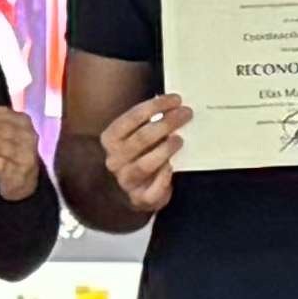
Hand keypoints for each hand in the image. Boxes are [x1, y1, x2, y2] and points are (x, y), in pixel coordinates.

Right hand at [101, 92, 192, 213]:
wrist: (133, 189)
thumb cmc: (140, 154)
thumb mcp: (138, 135)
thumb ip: (151, 121)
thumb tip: (175, 105)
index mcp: (111, 138)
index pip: (133, 117)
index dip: (156, 106)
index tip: (176, 99)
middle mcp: (114, 159)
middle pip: (142, 138)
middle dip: (167, 123)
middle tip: (186, 114)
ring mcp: (125, 180)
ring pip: (146, 164)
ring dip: (165, 150)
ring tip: (180, 140)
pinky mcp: (139, 198)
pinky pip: (153, 189)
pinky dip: (164, 178)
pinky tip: (173, 167)